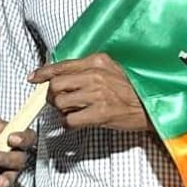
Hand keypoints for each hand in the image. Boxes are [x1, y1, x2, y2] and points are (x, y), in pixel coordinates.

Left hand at [0, 113, 37, 186]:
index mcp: (12, 135)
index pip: (27, 137)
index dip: (24, 139)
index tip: (11, 139)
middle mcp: (12, 152)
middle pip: (20, 158)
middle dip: (8, 158)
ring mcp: (5, 168)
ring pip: (13, 172)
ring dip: (4, 173)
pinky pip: (2, 184)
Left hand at [28, 53, 149, 130]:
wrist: (152, 106)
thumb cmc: (132, 90)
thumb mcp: (112, 70)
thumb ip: (89, 69)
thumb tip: (63, 75)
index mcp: (98, 62)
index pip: (62, 65)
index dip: (43, 73)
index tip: (34, 78)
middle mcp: (96, 75)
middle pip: (57, 85)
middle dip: (52, 96)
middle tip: (58, 102)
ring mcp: (98, 95)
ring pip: (61, 102)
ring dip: (61, 110)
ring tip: (71, 112)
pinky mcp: (100, 113)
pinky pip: (71, 120)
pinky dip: (69, 124)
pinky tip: (76, 123)